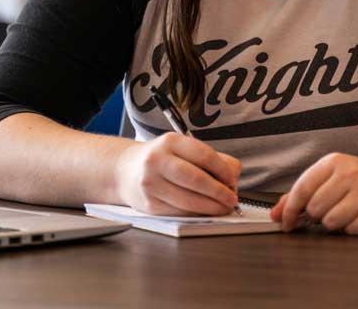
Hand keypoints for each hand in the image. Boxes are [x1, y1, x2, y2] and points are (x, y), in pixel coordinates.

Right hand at [114, 132, 241, 215]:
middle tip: (232, 199)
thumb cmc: (161, 159)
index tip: (233, 179)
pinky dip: (197, 214)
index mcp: (170, 142)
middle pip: (196, 179)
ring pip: (188, 200)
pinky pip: (179, 212)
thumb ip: (210, 158)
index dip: (223, 169)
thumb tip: (233, 174)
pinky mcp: (149, 205)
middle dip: (219, 192)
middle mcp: (157, 161)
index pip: (204, 155)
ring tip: (223, 208)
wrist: (124, 170)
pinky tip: (205, 212)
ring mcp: (151, 184)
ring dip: (211, 207)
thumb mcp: (181, 149)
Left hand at [270, 152, 357, 233]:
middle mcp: (351, 172)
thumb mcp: (329, 178)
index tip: (285, 223)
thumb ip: (300, 194)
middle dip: (318, 216)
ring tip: (345, 213)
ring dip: (335, 224)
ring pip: (332, 222)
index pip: (302, 188)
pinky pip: (352, 230)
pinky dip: (352, 229)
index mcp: (333, 161)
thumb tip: (276, 214)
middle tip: (330, 210)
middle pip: (315, 208)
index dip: (290, 209)